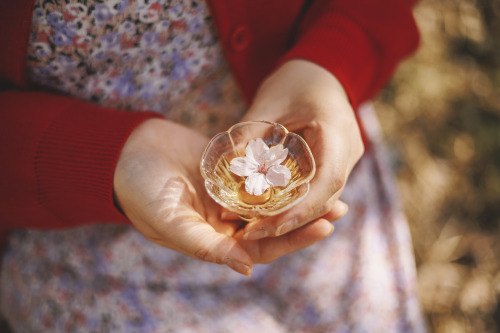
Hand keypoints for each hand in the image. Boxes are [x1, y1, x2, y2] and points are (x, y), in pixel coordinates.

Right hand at [113, 118, 337, 274]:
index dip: (291, 239)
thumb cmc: (140, 190)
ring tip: (329, 184)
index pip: (260, 246)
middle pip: (272, 224)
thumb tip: (245, 268)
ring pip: (270, 199)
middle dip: (304, 218)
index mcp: (213, 240)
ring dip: (297, 194)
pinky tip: (302, 163)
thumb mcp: (169, 221)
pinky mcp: (229, 169)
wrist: (126, 151)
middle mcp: (224, 221)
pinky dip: (279, 171)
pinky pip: (259, 172)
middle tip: (338, 208)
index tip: (322, 226)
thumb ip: (204, 245)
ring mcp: (227, 194)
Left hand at [240, 59, 364, 239]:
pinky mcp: (332, 165)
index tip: (273, 227)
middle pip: (324, 199)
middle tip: (252, 233)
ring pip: (321, 200)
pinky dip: (293, 205)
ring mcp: (344, 161)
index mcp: (337, 134)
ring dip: (291, 217)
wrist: (321, 71)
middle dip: (291, 221)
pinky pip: (316, 191)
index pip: (327, 182)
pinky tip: (267, 213)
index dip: (302, 210)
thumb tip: (225, 170)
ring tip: (255, 229)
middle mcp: (348, 152)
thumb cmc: (296, 80)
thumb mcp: (269, 102)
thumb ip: (250, 134)